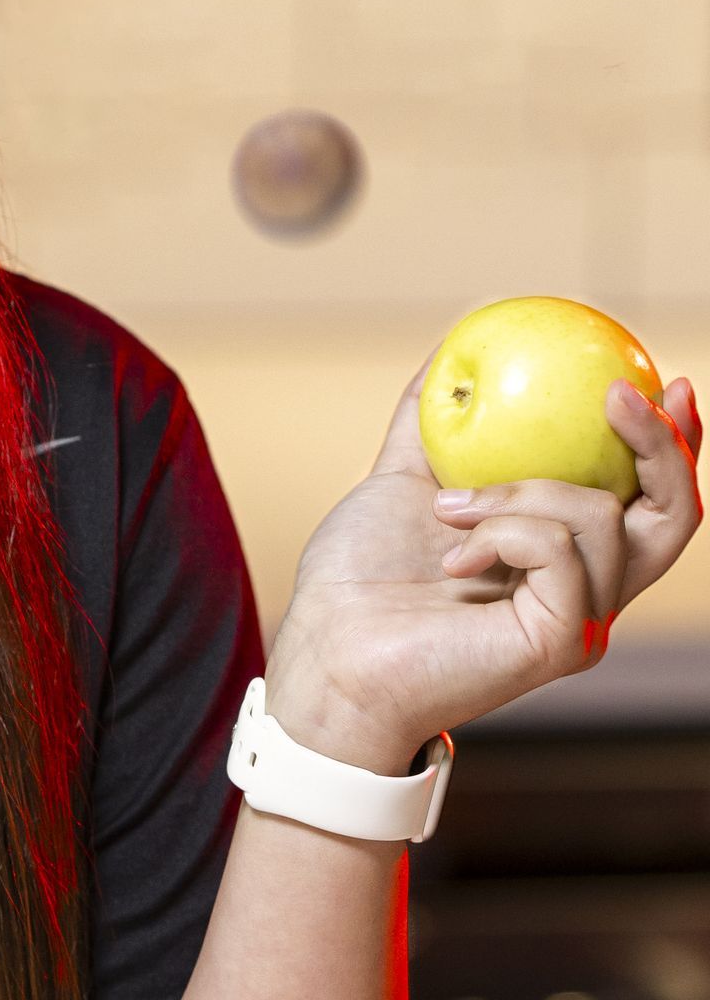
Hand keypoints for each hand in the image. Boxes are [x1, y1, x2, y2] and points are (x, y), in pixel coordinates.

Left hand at [263, 366, 702, 773]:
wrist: (325, 647)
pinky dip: (502, 532)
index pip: (650, 499)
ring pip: (600, 517)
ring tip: (448, 509)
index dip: (672, 443)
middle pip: (675, 515)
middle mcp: (589, 590)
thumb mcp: (402, 481)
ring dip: (516, 492)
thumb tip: (447, 352)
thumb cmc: (360, 578)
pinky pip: (558, 550)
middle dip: (663, 446)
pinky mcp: (561, 640)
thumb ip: (429, 424)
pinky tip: (455, 554)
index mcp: (565, 556)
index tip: (659, 380)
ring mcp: (581, 619)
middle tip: (617, 394)